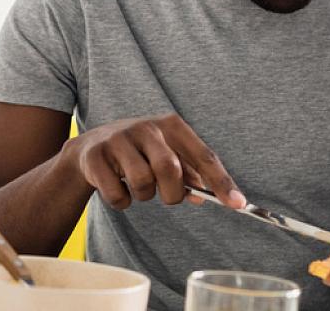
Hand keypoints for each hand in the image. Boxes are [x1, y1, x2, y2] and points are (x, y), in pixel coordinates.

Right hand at [65, 113, 246, 209]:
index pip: (204, 156)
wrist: (92, 146)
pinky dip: (122, 201)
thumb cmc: (141, 152)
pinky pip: (117, 195)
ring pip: (142, 183)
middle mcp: (147, 127)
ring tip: (139, 186)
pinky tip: (119, 188)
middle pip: (170, 168)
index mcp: (172, 126)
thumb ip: (190, 174)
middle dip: (173, 192)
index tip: (237, 204)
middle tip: (168, 195)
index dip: (222, 182)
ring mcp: (119, 139)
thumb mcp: (168, 154)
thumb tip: (205, 196)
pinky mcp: (95, 156)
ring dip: (145, 196)